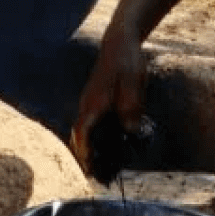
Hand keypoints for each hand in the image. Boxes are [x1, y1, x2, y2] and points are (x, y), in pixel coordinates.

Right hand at [69, 26, 146, 175]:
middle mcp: (87, 104)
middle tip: (100, 174)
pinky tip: (114, 140)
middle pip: (81, 136)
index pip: (82, 135)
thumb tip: (131, 133)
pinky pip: (93, 121)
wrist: (121, 41)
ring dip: (93, 146)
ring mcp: (91, 100)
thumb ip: (131, 111)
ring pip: (86, 129)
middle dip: (87, 155)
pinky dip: (98, 135)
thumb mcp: (133, 87)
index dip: (85, 155)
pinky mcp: (98, 97)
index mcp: (93, 104)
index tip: (91, 171)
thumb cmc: (127, 63)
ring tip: (107, 164)